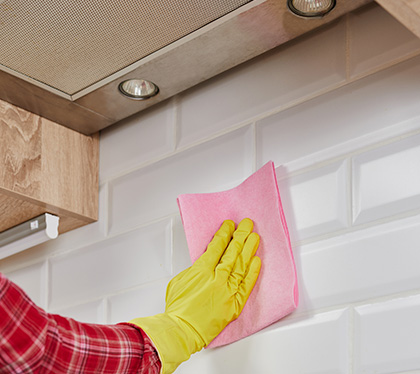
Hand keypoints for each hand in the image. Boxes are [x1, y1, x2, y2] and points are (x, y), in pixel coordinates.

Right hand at [130, 218, 260, 373]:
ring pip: (242, 265)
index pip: (217, 246)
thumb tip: (205, 263)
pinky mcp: (234, 304)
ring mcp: (228, 291)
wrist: (181, 331)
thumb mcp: (180, 280)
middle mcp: (217, 278)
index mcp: (202, 270)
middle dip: (241, 235)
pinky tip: (257, 261)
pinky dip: (253, 272)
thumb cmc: (177, 308)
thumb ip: (195, 269)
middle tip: (247, 224)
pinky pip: (247, 285)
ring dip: (249, 249)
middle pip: (233, 251)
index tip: (230, 225)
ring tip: (255, 237)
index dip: (225, 233)